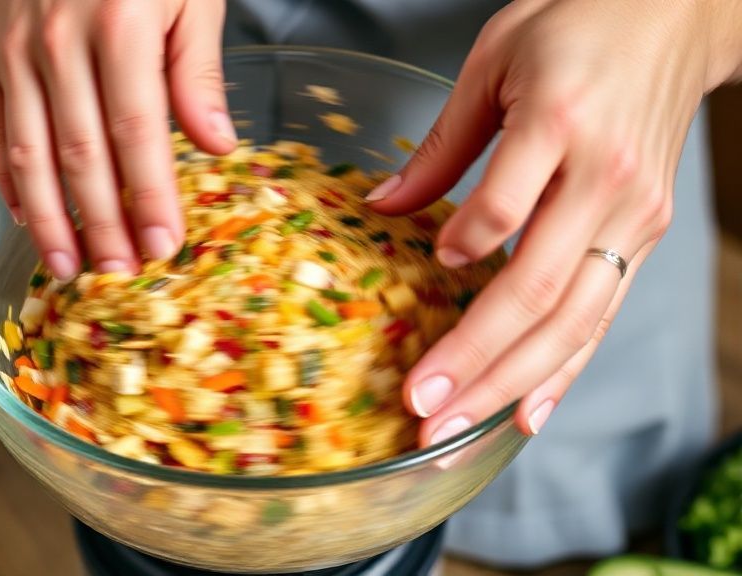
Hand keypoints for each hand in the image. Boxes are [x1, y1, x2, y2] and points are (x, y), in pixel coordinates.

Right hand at [0, 0, 233, 279]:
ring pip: (30, 153)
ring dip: (51, 219)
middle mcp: (60, 42)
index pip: (138, 135)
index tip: (165, 246)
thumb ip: (197, 71)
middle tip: (121, 272)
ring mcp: (15, 50)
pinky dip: (10, 178)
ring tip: (68, 266)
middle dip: (103, 224)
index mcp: (120, 26)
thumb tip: (217, 145)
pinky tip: (28, 216)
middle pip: (82, 155)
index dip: (151, 198)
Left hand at [366, 0, 741, 444]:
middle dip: (476, 361)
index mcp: (560, 122)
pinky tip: (528, 414)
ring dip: (511, 384)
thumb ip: (443, 143)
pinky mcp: (645, 236)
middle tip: (422, 412)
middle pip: (539, 291)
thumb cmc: (580, 25)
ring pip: (573, 320)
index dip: (463, 249)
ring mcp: (634, 216)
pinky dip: (565, 371)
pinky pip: (601, 317)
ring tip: (457, 430)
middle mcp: (605, 179)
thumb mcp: (495, 58)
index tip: (427, 273)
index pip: (504, 207)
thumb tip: (384, 206)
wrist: (676, 12)